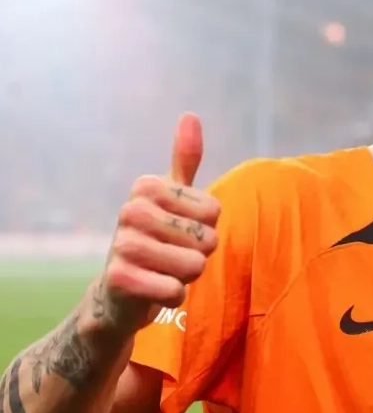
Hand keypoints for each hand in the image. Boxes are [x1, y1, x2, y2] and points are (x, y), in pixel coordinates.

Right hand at [97, 113, 220, 333]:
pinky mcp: (119, 279)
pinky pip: (175, 291)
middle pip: (207, 239)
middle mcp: (130, 210)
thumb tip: (190, 114)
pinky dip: (175, 297)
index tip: (181, 230)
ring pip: (194, 266)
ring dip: (187, 277)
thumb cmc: (157, 239)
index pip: (214, 211)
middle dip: (199, 255)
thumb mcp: (172, 198)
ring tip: (165, 272)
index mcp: (147, 186)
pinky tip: (156, 292)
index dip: (207, 228)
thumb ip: (184, 160)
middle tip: (173, 256)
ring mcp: (122, 244)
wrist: (118, 292)